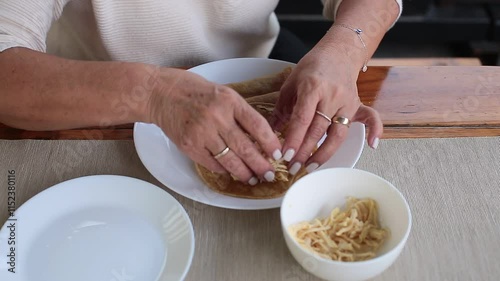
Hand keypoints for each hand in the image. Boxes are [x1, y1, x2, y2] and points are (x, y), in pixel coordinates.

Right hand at [148, 68, 281, 183]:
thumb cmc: (193, 90)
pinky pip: (212, 164)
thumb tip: (258, 137)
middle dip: (261, 165)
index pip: (257, 125)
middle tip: (269, 174)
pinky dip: (223, 170)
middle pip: (246, 148)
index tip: (278, 153)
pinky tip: (230, 172)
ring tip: (252, 178)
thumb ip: (239, 112)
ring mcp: (202, 133)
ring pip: (230, 160)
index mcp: (229, 101)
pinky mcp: (189, 145)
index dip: (271, 143)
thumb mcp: (222, 92)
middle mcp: (217, 117)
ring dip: (244, 173)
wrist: (160, 93)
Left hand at [271, 47, 382, 174]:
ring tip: (311, 168)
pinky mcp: (358, 104)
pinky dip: (375, 130)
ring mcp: (347, 101)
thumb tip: (271, 132)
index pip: (302, 119)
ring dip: (325, 154)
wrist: (338, 52)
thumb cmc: (311, 68)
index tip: (285, 156)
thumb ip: (282, 108)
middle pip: (318, 130)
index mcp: (312, 88)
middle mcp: (331, 96)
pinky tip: (373, 145)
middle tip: (293, 168)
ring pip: (338, 133)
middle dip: (305, 152)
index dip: (293, 140)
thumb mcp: (291, 83)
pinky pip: (371, 117)